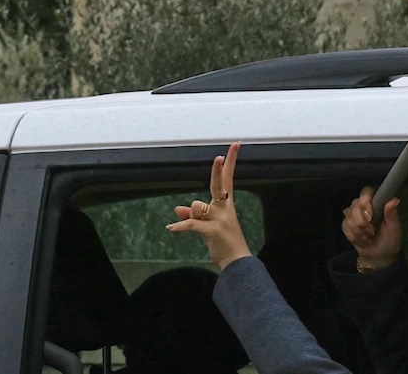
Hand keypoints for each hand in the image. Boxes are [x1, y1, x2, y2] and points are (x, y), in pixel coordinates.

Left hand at [166, 142, 252, 270]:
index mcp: (226, 204)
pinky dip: (180, 226)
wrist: (235, 261)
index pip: (228, 178)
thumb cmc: (224, 242)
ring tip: (200, 229)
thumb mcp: (207, 226)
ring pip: (197, 206)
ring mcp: (220, 218)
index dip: (230, 161)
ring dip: (191, 216)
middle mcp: (225, 208)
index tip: (234, 146)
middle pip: (219, 184)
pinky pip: (190, 223)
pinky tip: (171, 227)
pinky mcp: (213, 230)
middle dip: (219, 170)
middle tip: (219, 157)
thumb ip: (193, 215)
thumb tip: (177, 208)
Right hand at [341, 186, 401, 270]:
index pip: (367, 192)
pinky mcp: (347, 222)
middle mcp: (365, 204)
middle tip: (372, 232)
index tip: (370, 217)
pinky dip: (354, 235)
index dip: (365, 202)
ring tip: (369, 237)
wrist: (379, 256)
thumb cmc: (389, 240)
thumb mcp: (394, 229)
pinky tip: (362, 240)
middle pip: (355, 204)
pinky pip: (345, 225)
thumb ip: (392, 214)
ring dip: (359, 231)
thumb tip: (394, 199)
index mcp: (378, 201)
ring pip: (348, 215)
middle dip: (362, 222)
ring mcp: (354, 213)